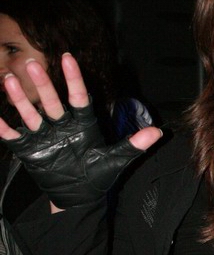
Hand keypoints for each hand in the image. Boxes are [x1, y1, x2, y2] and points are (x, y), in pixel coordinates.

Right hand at [0, 54, 161, 206]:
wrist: (78, 196)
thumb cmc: (97, 175)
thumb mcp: (116, 160)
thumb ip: (133, 145)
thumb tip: (157, 133)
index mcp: (82, 123)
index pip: (77, 97)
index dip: (73, 79)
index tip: (68, 58)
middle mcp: (61, 124)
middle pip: (50, 101)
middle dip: (42, 84)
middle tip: (32, 64)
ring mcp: (43, 136)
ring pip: (30, 113)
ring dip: (19, 99)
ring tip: (9, 80)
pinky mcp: (29, 150)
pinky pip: (14, 136)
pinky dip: (4, 127)